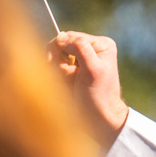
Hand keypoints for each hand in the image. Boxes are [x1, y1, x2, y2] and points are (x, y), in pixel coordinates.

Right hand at [47, 31, 129, 149]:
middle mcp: (91, 49)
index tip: (56, 65)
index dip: (59, 48)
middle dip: (58, 62)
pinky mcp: (72, 73)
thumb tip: (61, 36)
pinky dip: (55, 77)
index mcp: (101, 44)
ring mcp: (81, 61)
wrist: (99, 120)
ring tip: (67, 83)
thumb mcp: (92, 70)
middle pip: (60, 46)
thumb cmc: (99, 97)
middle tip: (66, 76)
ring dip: (56, 71)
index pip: (70, 36)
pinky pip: (54, 69)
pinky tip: (65, 86)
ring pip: (54, 58)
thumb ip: (81, 49)